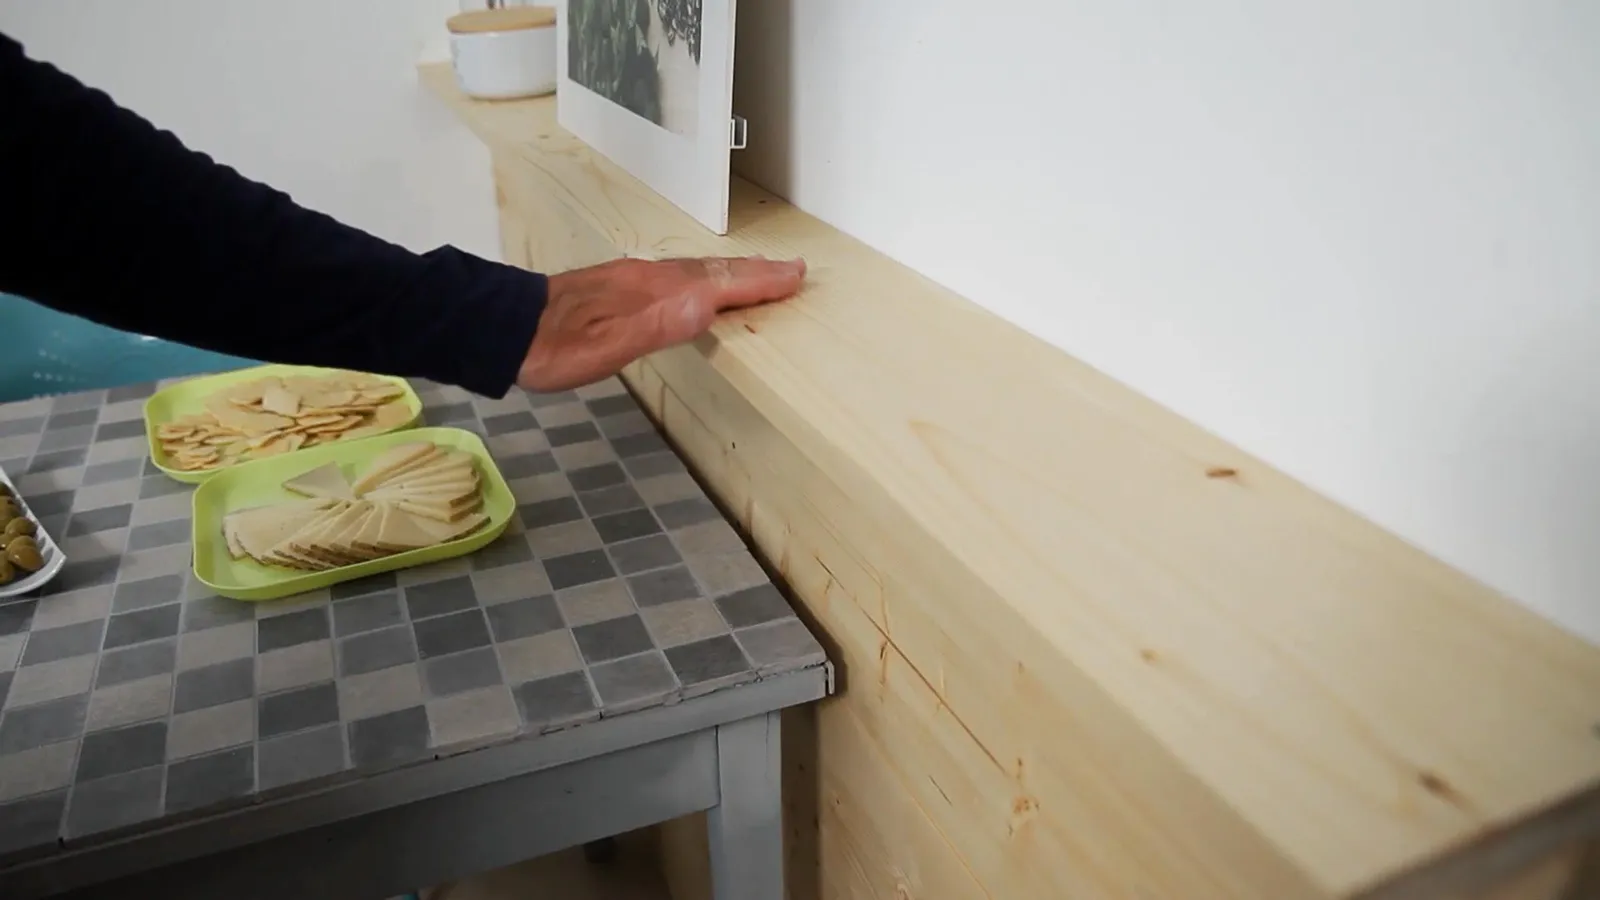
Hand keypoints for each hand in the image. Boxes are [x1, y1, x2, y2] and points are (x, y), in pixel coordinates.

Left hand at [516, 255, 806, 392]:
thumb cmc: (557, 348)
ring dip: (733, 273)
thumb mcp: (608, 346)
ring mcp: (635, 279)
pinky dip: (706, 278)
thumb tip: (707, 305)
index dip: (759, 283)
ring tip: (759, 274)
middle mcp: (652, 278)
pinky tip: (699, 287)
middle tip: (791, 269)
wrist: (507, 328)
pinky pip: (680, 275)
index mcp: (657, 293)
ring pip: (697, 271)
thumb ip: (658, 325)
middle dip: (755, 272)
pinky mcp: (621, 285)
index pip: (720, 285)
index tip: (795, 277)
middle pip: (714, 272)